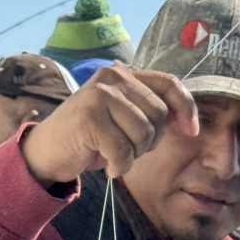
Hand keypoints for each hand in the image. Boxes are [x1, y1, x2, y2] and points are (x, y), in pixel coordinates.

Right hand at [20, 61, 198, 184]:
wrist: (48, 151)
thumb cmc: (90, 138)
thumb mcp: (123, 120)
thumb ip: (149, 112)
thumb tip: (185, 120)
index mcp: (124, 74)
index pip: (168, 83)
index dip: (185, 107)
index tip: (192, 130)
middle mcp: (113, 76)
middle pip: (159, 116)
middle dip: (149, 141)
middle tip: (125, 148)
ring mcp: (99, 94)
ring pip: (143, 134)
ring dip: (132, 155)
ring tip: (113, 155)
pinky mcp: (89, 116)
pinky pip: (123, 150)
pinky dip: (118, 166)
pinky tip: (105, 165)